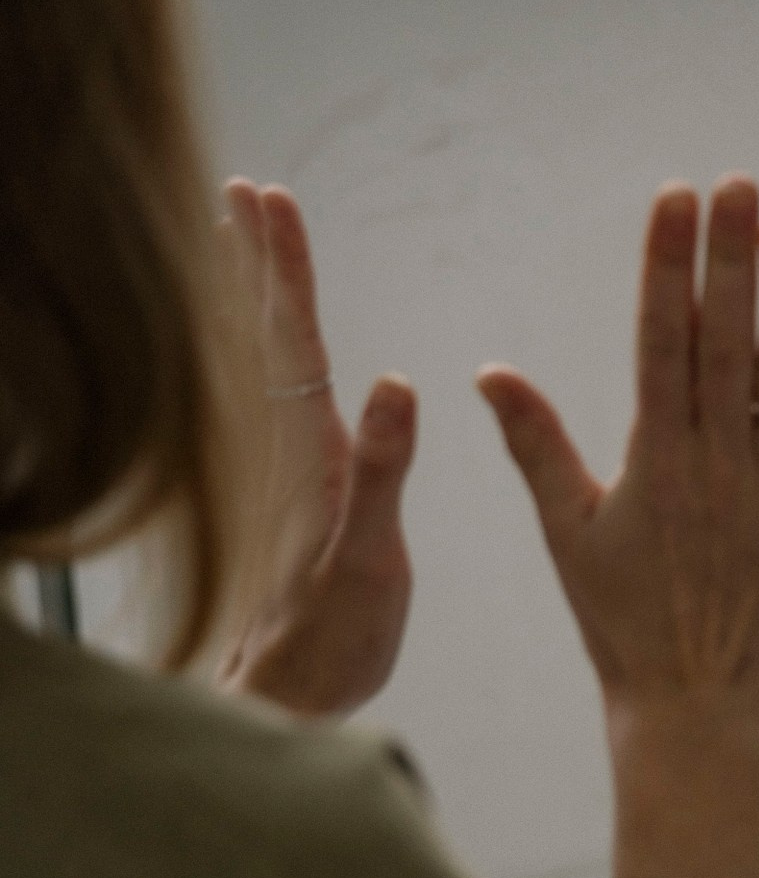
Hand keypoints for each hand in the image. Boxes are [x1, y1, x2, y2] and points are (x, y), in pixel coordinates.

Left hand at [218, 181, 417, 717]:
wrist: (294, 688)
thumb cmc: (335, 631)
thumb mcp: (371, 556)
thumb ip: (382, 471)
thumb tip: (396, 382)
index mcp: (309, 449)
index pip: (293, 336)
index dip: (284, 266)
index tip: (271, 198)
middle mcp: (287, 444)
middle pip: (266, 329)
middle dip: (256, 255)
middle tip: (243, 189)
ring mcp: (286, 461)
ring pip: (265, 353)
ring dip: (256, 289)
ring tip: (246, 236)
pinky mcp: (296, 481)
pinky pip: (281, 385)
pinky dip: (275, 340)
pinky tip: (281, 336)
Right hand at [478, 179, 758, 724]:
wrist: (694, 717)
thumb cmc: (624, 626)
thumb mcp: (570, 533)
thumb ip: (535, 446)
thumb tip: (487, 371)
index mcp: (652, 462)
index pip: (660, 341)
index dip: (668, 265)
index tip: (675, 198)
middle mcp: (714, 469)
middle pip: (721, 343)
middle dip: (727, 258)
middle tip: (736, 184)